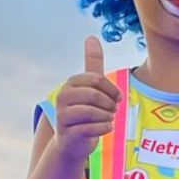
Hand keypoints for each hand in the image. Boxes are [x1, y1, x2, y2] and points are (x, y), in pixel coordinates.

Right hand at [53, 36, 120, 162]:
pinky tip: (105, 128)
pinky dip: (105, 128)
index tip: (117, 99)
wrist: (74, 142)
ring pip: (94, 112)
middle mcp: (62, 98)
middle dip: (110, 104)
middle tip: (112, 111)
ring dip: (108, 117)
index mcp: (70, 84)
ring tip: (107, 119)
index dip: (112, 90)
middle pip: (95, 95)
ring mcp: (62, 116)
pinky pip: (92, 128)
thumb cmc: (86, 111)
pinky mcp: (67, 133)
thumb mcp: (90, 86)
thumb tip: (91, 37)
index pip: (97, 79)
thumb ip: (92, 63)